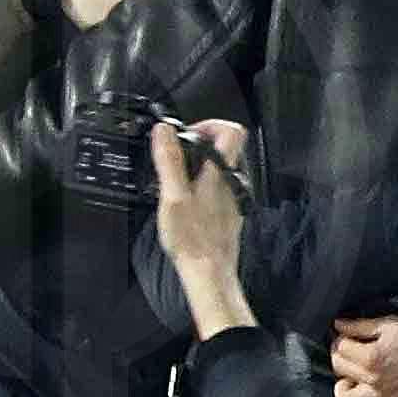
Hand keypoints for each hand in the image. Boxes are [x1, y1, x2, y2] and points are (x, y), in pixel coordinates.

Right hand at [145, 121, 252, 332]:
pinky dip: (200, 185)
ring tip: (174, 178)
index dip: (211, 124)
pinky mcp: (228, 214)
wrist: (210, 272)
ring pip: (220, 170)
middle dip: (200, 145)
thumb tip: (164, 131)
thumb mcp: (173, 195)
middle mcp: (232, 183)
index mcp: (221, 173)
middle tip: (175, 155)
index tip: (188, 133)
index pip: (233, 131)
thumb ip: (170, 161)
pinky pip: (216, 189)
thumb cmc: (193, 238)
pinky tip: (183, 199)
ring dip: (198, 166)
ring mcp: (232, 199)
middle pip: (225, 149)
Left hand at [330, 318, 397, 396]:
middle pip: (338, 369)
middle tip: (351, 353)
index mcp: (371, 356)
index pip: (339, 348)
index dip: (341, 339)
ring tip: (350, 378)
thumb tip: (338, 325)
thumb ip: (361, 326)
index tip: (348, 337)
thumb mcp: (391, 325)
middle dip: (341, 357)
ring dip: (341, 385)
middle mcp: (373, 379)